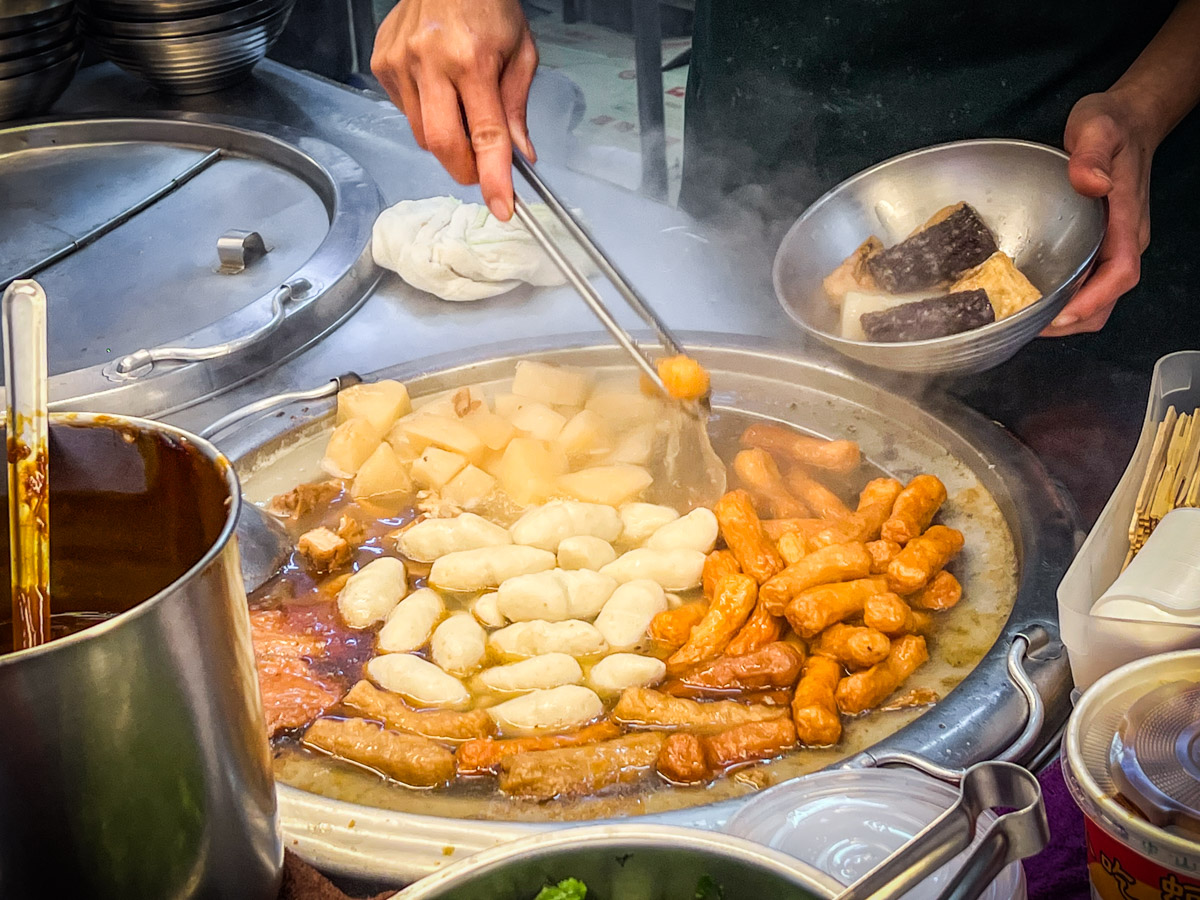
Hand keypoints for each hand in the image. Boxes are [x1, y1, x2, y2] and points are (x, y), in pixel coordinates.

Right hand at [372, 0, 537, 219]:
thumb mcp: (521, 52)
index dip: (493, 177)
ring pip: (421, 134)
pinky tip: (437, 88)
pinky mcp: (382, 64)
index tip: (501, 206)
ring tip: (460, 107)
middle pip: (442, 145)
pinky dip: (425, 114)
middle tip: (480, 167)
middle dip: (465, 168)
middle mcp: (431, 62)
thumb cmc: (488, 5)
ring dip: (446, 138)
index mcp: (473, 59)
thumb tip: (520, 154)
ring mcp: (400, 63)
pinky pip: (405, 112)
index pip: (486, 134)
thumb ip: (517, 107)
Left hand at [1043, 91, 1154, 335]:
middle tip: (1027, 326)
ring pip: (1097, 297)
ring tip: (1025, 320)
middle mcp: (1124, 240)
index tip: (1061, 315)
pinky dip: (1063, 298)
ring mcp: (1112, 244)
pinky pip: (1086, 282)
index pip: (1120, 274)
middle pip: (1107, 298)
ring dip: (1066, 316)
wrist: (1127, 119)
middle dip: (1072, 320)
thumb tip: (1091, 183)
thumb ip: (1092, 154)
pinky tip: (1032, 298)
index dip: (1093, 300)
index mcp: (1128, 221)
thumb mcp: (1098, 127)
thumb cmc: (1113, 124)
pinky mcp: (1099, 244)